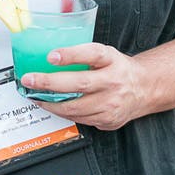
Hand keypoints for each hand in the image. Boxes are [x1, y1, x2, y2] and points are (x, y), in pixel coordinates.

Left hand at [19, 44, 153, 131]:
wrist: (144, 88)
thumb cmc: (118, 68)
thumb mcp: (105, 54)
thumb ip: (82, 54)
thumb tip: (49, 57)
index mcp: (112, 60)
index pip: (92, 54)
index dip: (70, 55)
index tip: (51, 56)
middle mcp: (113, 81)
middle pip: (79, 84)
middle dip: (49, 83)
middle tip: (30, 80)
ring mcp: (112, 103)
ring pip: (75, 107)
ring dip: (51, 103)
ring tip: (36, 96)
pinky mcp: (108, 120)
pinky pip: (79, 119)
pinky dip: (63, 113)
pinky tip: (54, 106)